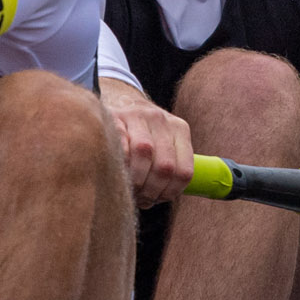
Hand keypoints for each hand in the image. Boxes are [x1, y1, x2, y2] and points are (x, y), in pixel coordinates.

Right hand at [100, 78, 192, 207]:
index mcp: (179, 129)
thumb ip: (166, 167)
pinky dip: (120, 165)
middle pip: (165, 166)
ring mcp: (138, 115)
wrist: (118, 98)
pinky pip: (121, 145)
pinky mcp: (115, 116)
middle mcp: (161, 120)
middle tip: (141, 197)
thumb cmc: (142, 132)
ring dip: (136, 180)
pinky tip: (116, 173)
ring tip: (129, 188)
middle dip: (151, 190)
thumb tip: (156, 200)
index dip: (170, 193)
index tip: (157, 199)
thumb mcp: (162, 142)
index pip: (184, 171)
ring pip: (144, 153)